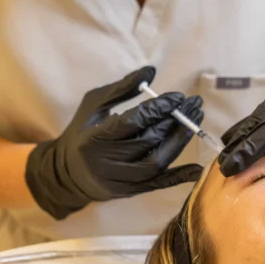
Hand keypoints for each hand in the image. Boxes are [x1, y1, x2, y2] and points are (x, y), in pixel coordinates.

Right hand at [26, 66, 203, 218]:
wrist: (68, 172)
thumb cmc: (83, 130)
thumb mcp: (94, 104)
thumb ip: (122, 88)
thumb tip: (151, 71)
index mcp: (94, 137)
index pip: (132, 122)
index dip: (158, 109)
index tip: (179, 97)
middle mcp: (106, 161)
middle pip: (148, 140)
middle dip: (175, 120)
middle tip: (194, 105)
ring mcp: (119, 179)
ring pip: (156, 162)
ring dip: (179, 141)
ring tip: (195, 122)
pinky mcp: (129, 191)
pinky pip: (157, 185)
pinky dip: (178, 177)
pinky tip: (196, 169)